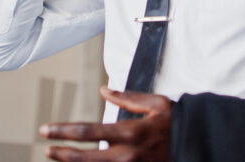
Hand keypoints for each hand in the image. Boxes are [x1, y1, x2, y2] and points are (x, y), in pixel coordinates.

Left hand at [40, 86, 171, 161]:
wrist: (198, 144)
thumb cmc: (177, 123)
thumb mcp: (156, 103)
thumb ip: (127, 97)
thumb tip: (103, 90)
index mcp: (131, 132)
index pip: (87, 131)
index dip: (63, 131)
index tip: (46, 130)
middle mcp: (127, 155)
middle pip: (84, 158)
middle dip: (61, 153)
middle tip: (47, 148)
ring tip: (59, 158)